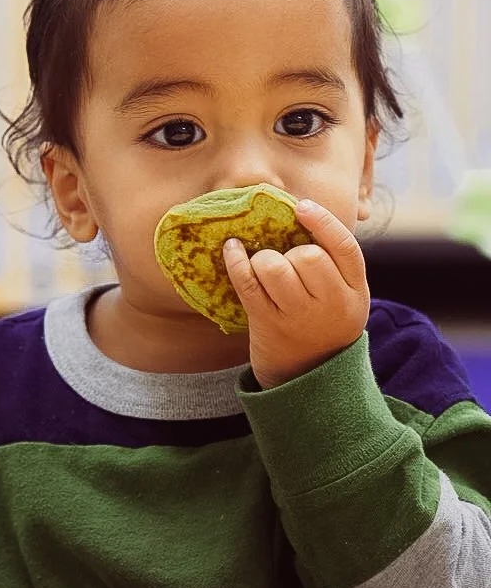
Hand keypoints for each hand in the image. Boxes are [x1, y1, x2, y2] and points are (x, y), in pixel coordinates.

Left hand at [222, 198, 369, 388]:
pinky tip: (232, 249)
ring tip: (266, 267)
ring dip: (264, 259)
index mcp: (355, 291)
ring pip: (275, 267)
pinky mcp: (268, 324)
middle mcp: (331, 304)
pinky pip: (247, 283)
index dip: (324, 222)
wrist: (308, 380)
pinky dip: (236, 261)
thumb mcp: (345, 298)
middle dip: (292, 251)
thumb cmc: (324, 324)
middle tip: (288, 262)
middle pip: (309, 257)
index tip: (302, 207)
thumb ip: (334, 265)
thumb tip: (301, 214)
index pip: (345, 248)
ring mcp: (299, 316)